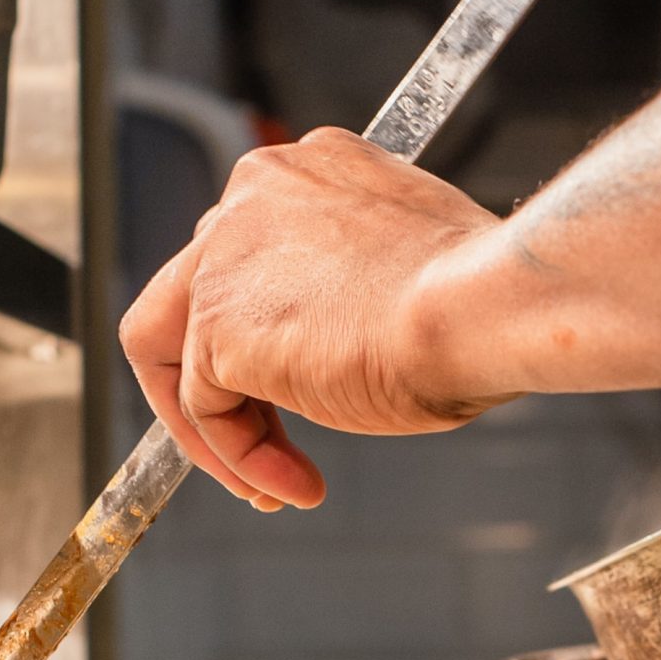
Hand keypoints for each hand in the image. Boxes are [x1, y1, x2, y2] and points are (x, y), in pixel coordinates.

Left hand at [120, 127, 501, 505]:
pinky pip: (204, 409)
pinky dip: (240, 458)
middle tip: (270, 443)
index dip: (267, 330)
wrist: (481, 309)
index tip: (295, 384)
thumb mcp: (410, 274)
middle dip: (228, 384)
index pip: (249, 254)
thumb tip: (342, 341)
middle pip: (192, 297)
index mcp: (304, 173)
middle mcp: (250, 198)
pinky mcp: (215, 324)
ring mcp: (224, 258)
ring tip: (271, 486)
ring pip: (179, 356)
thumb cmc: (475, 300)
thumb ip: (355, 289)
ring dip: (222, 434)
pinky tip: (293, 483)